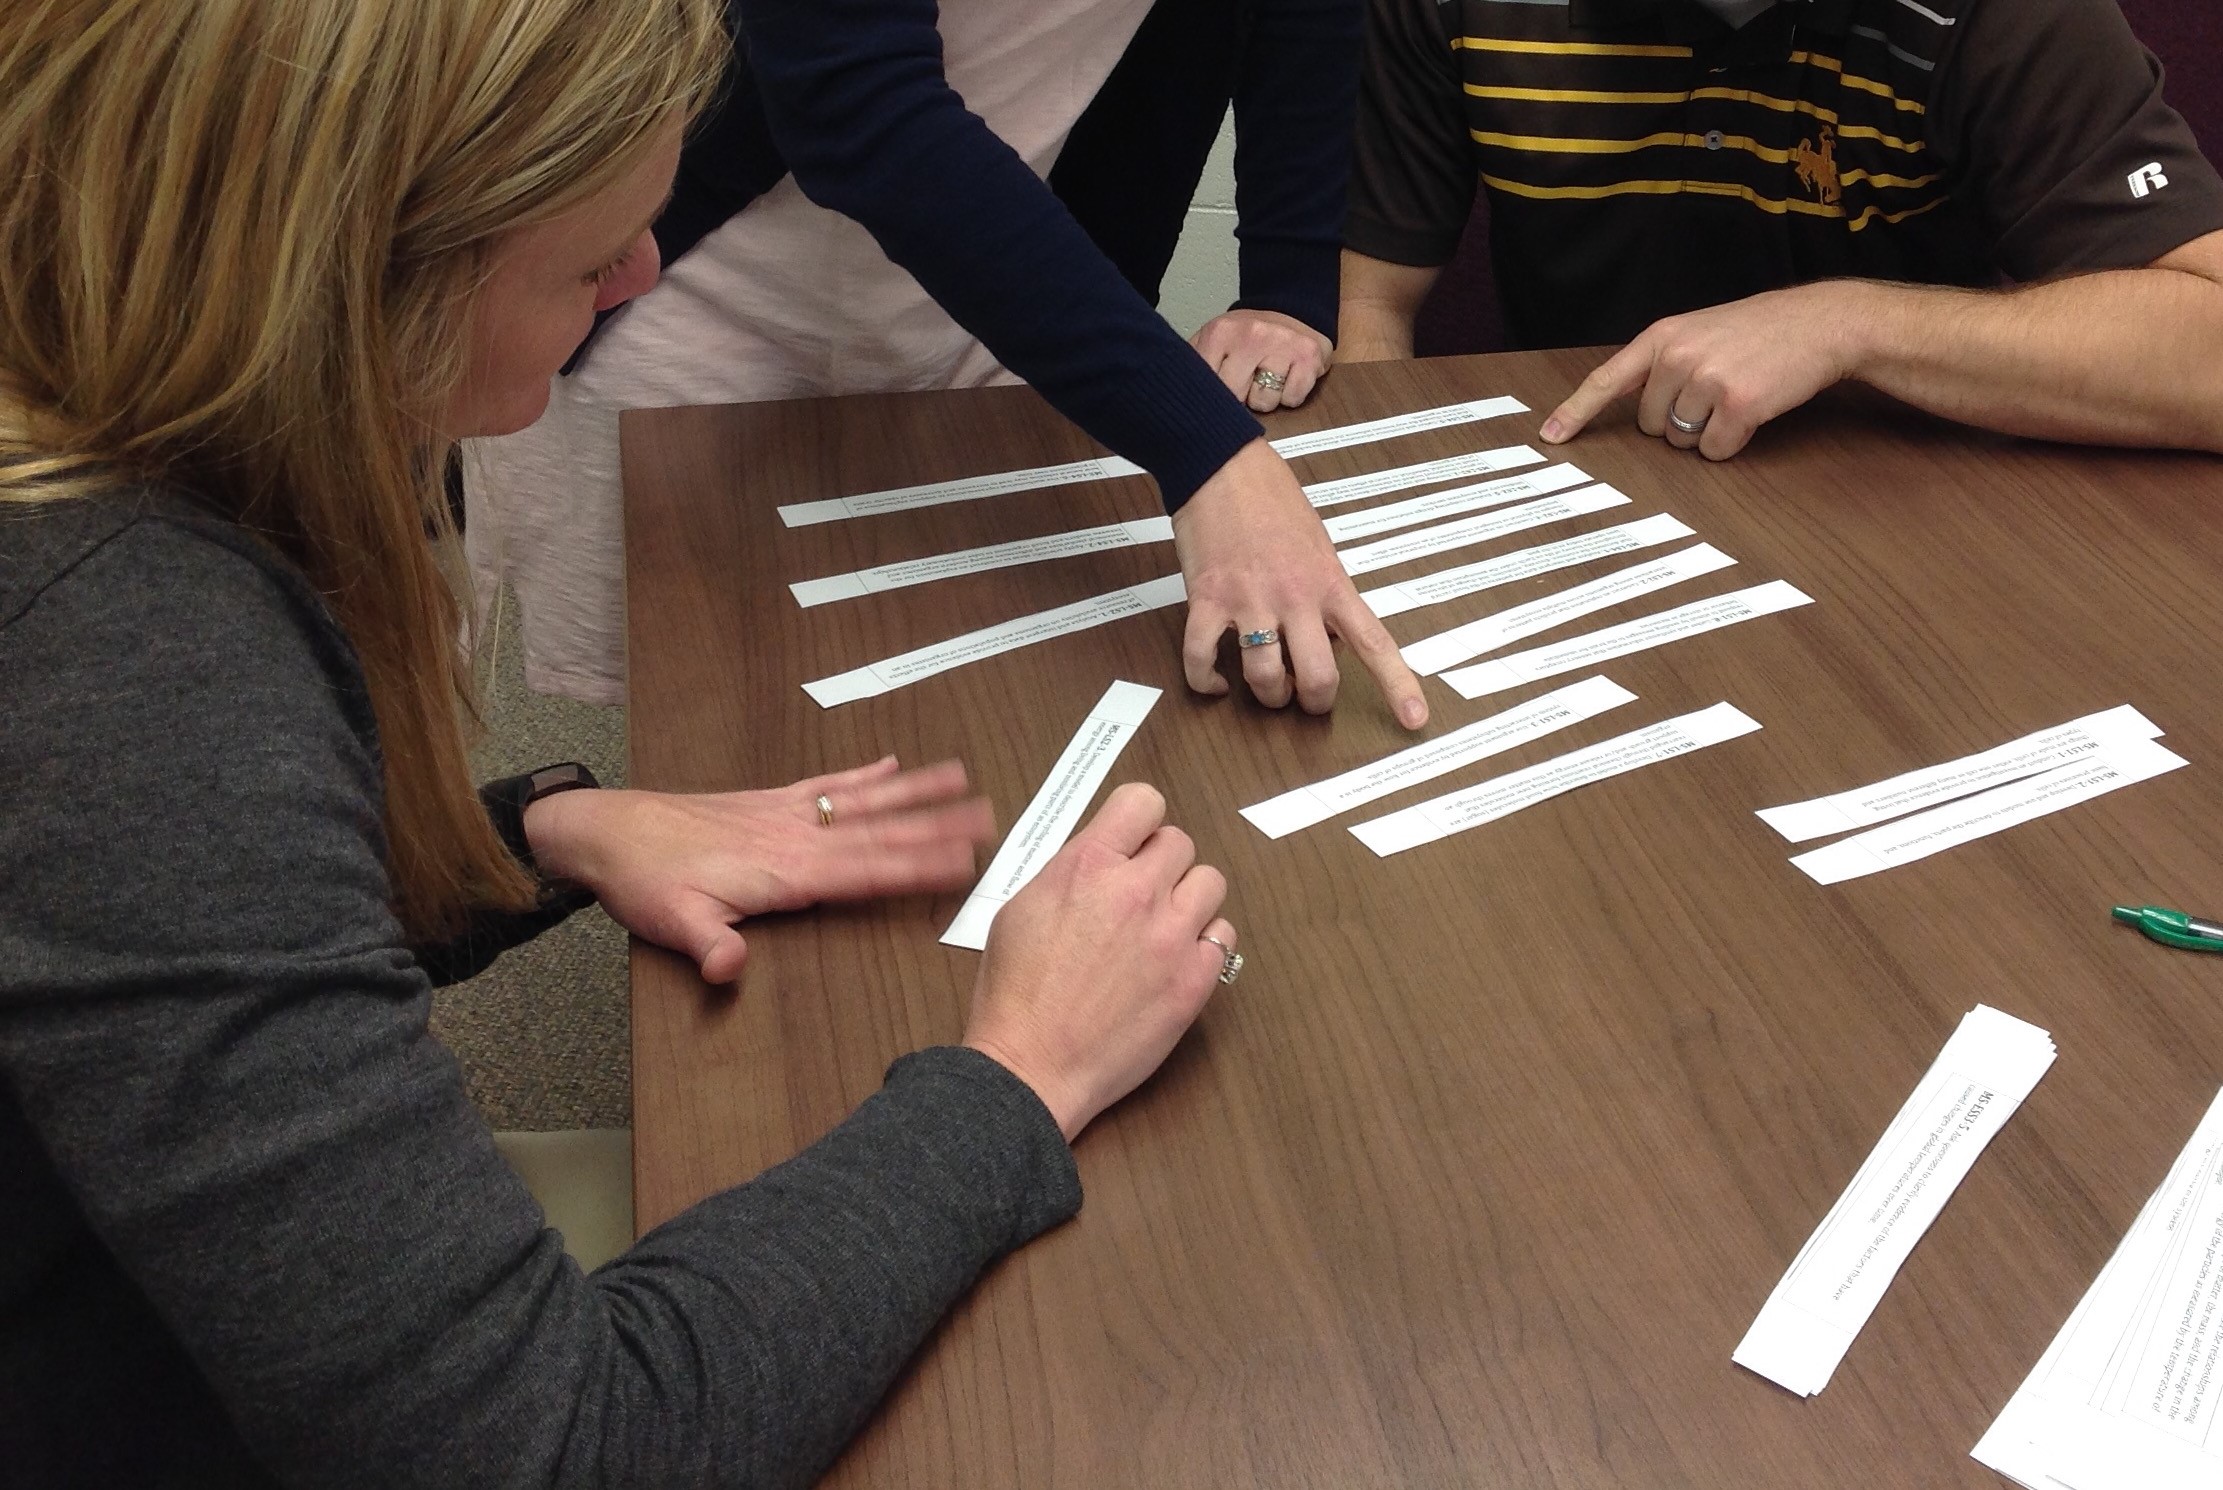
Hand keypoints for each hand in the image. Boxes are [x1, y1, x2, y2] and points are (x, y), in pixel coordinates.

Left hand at [523, 757, 993, 983]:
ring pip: (864, 802)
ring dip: (914, 792)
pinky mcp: (771, 803)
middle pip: (881, 832)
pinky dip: (862, 775)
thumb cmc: (644, 879)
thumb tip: (731, 968)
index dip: (918, 867)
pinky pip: (827, 785)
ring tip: (960, 780)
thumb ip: (708, 945)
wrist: (610, 832)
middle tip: (988, 819)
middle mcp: (796, 836)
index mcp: (786, 870)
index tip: (964, 862)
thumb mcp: (671, 922)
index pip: (867, 870)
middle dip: (937, 827)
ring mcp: (787, 815)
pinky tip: (889, 764)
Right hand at [962, 784, 1232, 1140]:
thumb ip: (1068, 872)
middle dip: (1160, 863)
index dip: (1139, 821)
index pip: (1143, 802)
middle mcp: (1134, 892)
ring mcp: (1170, 936)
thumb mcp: (1020, 908)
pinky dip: (1204, 943)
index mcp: (1086, 866)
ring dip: (1188, 899)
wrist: (1032, 1066)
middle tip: (1140, 893)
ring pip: (1211, 883)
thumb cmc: (1015, 996)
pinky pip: (1223, 936)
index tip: (1133, 841)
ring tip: (1162, 926)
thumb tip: (1099, 857)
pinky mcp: (1194, 980)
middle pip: (1180, 842)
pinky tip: (1175, 959)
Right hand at [1174, 438, 1428, 729]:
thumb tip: (1327, 640)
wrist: (1220, 465)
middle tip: (1303, 695)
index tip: (1414, 720)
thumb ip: (1326, 594)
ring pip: (1264, 678)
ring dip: (1266, 695)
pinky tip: (1215, 680)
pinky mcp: (1206, 600)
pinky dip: (1206, 681)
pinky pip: (1201, 659)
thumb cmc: (1272, 501)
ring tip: (1263, 685)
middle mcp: (1296, 598)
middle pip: (1318, 679)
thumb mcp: (1319, 545)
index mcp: (1331, 584)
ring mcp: (1250, 601)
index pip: (1374, 643)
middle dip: (1312, 701)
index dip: (1397, 686)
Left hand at [1192, 308, 1332, 412]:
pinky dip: (1290, 396)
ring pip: (1265, 403)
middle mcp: (1251, 334)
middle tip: (1247, 379)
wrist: (1291, 310)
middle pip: (1236, 398)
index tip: (1219, 388)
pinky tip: (1287, 377)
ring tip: (1267, 376)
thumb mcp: (1214, 342)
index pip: (1208, 386)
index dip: (1215, 395)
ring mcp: (1282, 343)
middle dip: (1241, 397)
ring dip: (1266, 398)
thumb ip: (1196, 366)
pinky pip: (1292, 399)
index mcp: (1220, 333)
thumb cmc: (1247, 337)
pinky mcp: (1308, 356)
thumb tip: (1183, 397)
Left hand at [1540, 282, 1868, 459]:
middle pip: (1651, 426)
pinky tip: (1753, 412)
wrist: (1823, 322)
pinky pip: (1714, 451)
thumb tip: (1635, 408)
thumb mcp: (1701, 331)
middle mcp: (1678, 356)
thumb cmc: (1760, 332)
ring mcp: (1707, 379)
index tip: (1550, 437)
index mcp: (1662, 336)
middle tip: (1717, 390)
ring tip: (1738, 394)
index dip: (1576, 412)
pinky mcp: (1738, 404)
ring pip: (1681, 441)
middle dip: (1679, 420)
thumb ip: (1664, 361)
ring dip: (1707, 431)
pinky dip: (1732, 443)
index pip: (1606, 380)